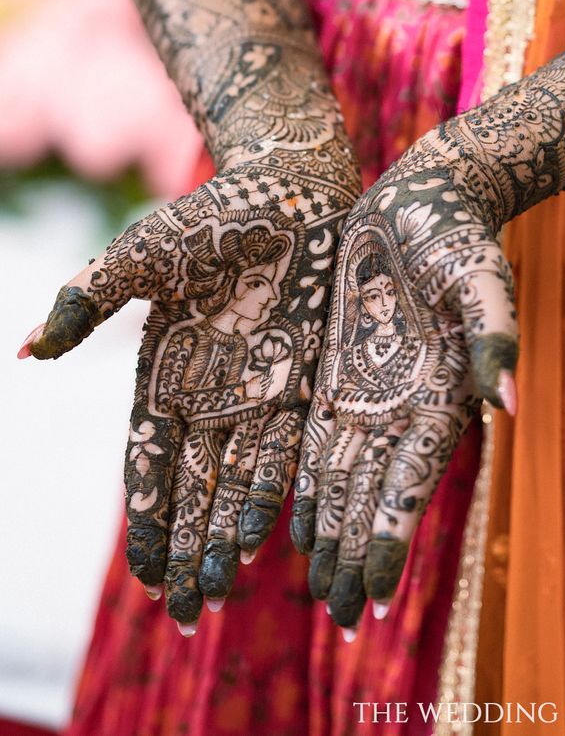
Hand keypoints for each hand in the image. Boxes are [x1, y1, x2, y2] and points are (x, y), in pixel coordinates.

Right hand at [23, 134, 358, 629]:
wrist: (291, 182)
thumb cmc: (214, 212)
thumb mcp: (144, 256)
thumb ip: (91, 299)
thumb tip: (28, 351)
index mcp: (166, 368)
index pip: (152, 461)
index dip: (150, 518)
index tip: (145, 575)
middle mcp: (213, 389)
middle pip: (195, 487)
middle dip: (187, 550)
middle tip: (185, 613)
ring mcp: (260, 384)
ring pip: (237, 479)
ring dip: (225, 538)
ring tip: (219, 596)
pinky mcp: (304, 372)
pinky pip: (287, 444)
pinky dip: (273, 492)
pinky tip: (264, 539)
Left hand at [293, 133, 518, 628]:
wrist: (427, 199)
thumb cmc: (463, 234)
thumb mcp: (485, 276)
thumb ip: (496, 333)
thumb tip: (508, 400)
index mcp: (440, 394)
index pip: (410, 484)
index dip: (389, 539)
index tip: (371, 595)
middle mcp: (404, 403)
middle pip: (374, 496)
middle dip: (357, 556)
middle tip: (338, 621)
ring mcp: (371, 388)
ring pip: (344, 478)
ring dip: (333, 535)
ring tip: (319, 593)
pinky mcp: (340, 366)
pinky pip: (320, 436)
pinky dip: (309, 483)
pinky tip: (294, 523)